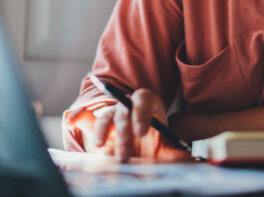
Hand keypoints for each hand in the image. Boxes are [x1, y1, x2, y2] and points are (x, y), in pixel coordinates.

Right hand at [65, 89, 191, 161]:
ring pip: (106, 117)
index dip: (142, 114)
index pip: (143, 101)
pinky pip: (85, 118)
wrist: (147, 144)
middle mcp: (128, 106)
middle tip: (126, 154)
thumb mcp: (169, 147)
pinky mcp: (98, 127)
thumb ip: (177, 152)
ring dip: (102, 131)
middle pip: (124, 112)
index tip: (142, 132)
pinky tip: (70, 118)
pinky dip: (77, 116)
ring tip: (100, 145)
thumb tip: (192, 162)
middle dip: (124, 132)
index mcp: (148, 104)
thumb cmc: (158, 143)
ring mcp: (112, 115)